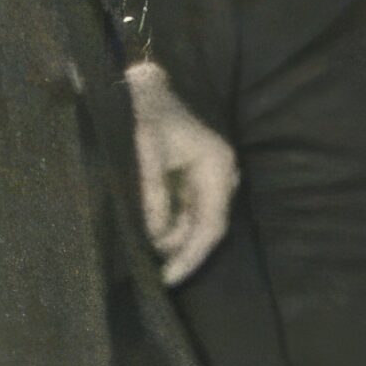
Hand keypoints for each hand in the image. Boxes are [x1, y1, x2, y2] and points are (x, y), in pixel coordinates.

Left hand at [124, 61, 236, 285]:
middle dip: (181, 250)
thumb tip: (156, 238)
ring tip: (144, 244)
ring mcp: (211, 177)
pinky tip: (152, 228)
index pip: (211, 225)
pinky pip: (188, 211)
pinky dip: (170, 223)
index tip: (168, 280)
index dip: (191, 256)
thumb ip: (153, 195)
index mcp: (217, 168)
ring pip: (197, 222)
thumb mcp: (145, 152)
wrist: (143, 85)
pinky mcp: (197, 178)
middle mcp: (222, 175)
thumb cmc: (146, 114)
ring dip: (172, 236)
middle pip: (207, 228)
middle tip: (154, 273)